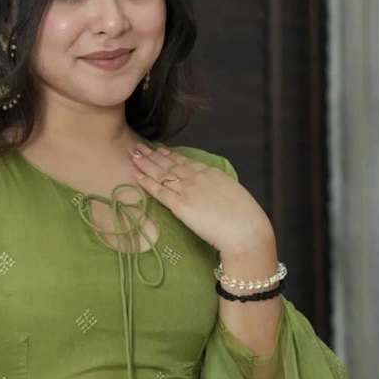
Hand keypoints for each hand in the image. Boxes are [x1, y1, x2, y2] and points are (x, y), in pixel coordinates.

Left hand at [130, 143, 273, 253]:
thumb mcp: (235, 195)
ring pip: (162, 173)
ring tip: (132, 155)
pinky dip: (146, 182)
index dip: (171, 155)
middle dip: (153, 154)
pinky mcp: (180, 205)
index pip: (187, 162)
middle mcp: (198, 177)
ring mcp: (188, 190)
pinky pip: (159, 191)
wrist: (245, 231)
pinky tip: (136, 175)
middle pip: (171, 163)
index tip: (160, 150)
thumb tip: (215, 194)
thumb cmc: (245, 219)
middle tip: (139, 147)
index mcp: (213, 173)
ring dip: (146, 163)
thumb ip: (220, 190)